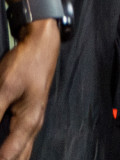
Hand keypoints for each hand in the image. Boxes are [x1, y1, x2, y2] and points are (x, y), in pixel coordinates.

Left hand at [0, 19, 59, 159]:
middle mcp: (33, 125)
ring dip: (12, 158)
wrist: (42, 44)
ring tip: (4, 158)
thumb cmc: (26, 64)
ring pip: (23, 152)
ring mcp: (33, 120)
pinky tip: (6, 152)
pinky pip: (22, 142)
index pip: (8, 155)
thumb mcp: (4, 88)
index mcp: (28, 122)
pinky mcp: (29, 114)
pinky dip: (13, 150)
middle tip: (0, 159)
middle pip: (21, 157)